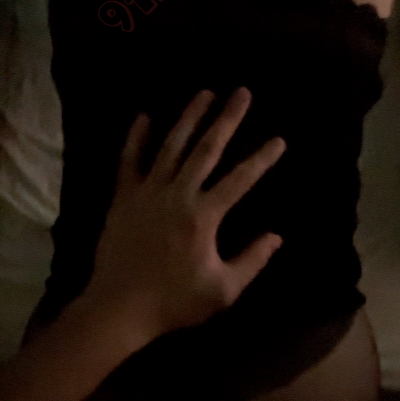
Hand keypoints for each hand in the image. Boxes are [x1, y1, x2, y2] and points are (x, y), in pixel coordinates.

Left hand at [85, 87, 285, 351]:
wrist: (119, 307)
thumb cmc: (174, 302)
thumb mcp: (223, 290)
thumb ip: (252, 260)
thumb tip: (276, 237)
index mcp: (204, 216)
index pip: (240, 179)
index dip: (262, 159)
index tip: (279, 140)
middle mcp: (177, 194)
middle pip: (206, 149)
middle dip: (227, 119)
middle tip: (241, 92)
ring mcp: (147, 192)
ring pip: (171, 146)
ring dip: (189, 118)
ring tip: (204, 93)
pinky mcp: (123, 197)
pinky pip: (129, 160)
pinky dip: (136, 137)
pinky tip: (145, 116)